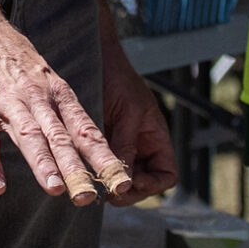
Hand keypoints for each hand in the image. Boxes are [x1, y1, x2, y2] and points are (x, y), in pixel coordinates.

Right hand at [0, 13, 124, 204]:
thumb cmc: (12, 58)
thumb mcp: (46, 79)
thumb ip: (61, 113)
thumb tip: (86, 147)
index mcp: (57, 93)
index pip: (86, 130)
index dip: (103, 157)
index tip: (121, 182)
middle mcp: (36, 97)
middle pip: (60, 136)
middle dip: (76, 168)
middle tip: (89, 196)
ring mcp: (6, 99)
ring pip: (28, 134)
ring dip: (42, 163)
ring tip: (54, 189)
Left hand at [96, 47, 179, 201]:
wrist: (92, 55)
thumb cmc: (117, 77)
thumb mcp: (127, 112)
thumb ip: (126, 145)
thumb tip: (124, 182)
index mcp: (155, 137)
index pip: (166, 174)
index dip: (153, 185)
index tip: (133, 183)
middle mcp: (140, 145)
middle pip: (142, 183)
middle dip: (127, 190)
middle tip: (107, 192)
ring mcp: (119, 144)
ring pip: (120, 177)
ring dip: (109, 183)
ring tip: (93, 184)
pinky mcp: (98, 142)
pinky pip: (102, 164)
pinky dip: (95, 171)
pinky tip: (82, 172)